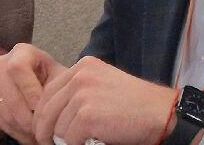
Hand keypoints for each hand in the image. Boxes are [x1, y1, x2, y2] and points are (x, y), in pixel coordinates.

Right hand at [0, 43, 64, 143]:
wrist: (41, 81)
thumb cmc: (52, 76)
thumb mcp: (58, 76)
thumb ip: (55, 87)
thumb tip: (48, 110)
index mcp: (21, 52)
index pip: (18, 69)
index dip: (29, 91)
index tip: (41, 108)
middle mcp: (0, 63)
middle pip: (8, 93)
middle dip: (25, 116)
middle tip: (39, 129)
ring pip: (1, 108)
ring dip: (19, 126)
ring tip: (35, 133)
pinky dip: (11, 129)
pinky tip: (25, 133)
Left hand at [31, 55, 178, 144]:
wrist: (159, 112)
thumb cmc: (133, 104)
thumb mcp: (102, 85)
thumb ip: (77, 90)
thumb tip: (47, 113)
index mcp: (84, 66)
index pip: (47, 93)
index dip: (44, 116)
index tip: (47, 131)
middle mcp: (81, 75)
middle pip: (45, 111)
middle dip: (46, 132)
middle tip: (53, 143)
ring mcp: (83, 94)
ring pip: (56, 128)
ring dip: (66, 140)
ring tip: (83, 139)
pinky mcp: (87, 115)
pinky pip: (68, 139)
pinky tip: (93, 140)